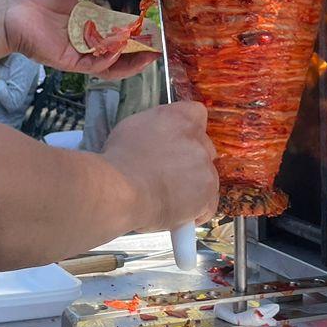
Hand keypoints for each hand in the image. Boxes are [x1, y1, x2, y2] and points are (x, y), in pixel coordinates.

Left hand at [0, 0, 159, 78]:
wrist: (7, 10)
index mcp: (86, 21)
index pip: (116, 30)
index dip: (134, 32)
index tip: (152, 27)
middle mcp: (85, 39)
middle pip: (118, 51)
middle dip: (138, 52)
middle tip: (156, 47)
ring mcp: (77, 51)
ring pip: (108, 63)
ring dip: (128, 60)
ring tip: (146, 54)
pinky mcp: (66, 60)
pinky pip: (91, 65)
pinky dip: (106, 60)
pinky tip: (118, 49)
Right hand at [102, 103, 219, 229]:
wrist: (122, 189)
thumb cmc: (119, 160)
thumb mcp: (132, 128)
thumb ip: (155, 128)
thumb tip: (158, 137)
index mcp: (180, 118)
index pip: (196, 114)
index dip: (188, 130)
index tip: (177, 141)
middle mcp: (198, 140)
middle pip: (203, 147)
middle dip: (190, 159)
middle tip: (168, 172)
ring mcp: (205, 168)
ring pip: (206, 176)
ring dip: (192, 186)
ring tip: (167, 196)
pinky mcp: (207, 195)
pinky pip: (208, 204)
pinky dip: (195, 211)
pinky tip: (176, 212)